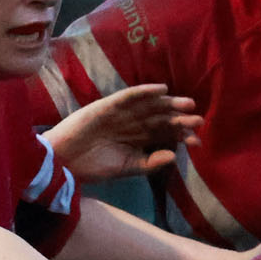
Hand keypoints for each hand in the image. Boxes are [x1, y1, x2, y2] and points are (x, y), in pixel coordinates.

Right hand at [44, 84, 202, 181]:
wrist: (63, 162)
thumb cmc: (92, 167)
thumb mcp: (125, 168)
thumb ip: (149, 163)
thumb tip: (174, 157)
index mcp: (137, 141)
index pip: (163, 135)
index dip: (180, 136)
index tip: (197, 142)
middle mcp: (132, 125)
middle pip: (160, 118)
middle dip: (179, 118)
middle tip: (197, 119)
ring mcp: (121, 114)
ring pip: (149, 106)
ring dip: (168, 103)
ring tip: (187, 104)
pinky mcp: (108, 105)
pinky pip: (129, 96)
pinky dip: (145, 92)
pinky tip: (161, 90)